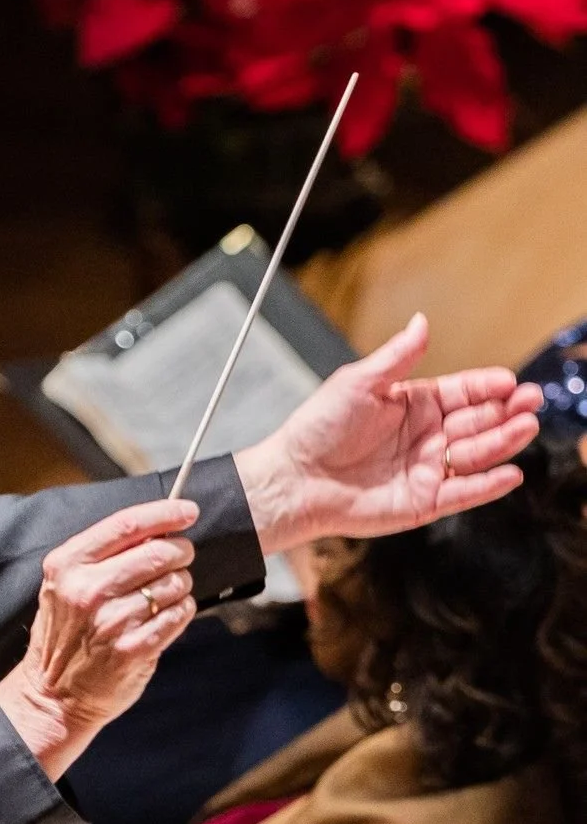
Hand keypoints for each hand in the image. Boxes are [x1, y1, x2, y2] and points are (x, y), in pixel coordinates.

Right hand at [0, 498, 198, 779]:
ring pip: (174, 583)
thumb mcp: (66, 585)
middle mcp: (87, 590)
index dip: (165, 513)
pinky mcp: (132, 649)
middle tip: (180, 559)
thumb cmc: (65, 635)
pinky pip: (179, 615)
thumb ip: (103, 556)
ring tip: (162, 598)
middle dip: (180, 552)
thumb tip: (158, 529)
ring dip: (179, 586)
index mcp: (67, 565)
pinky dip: (181, 612)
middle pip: (158, 552)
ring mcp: (110, 621)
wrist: (52, 696)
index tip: (188, 511)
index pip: (127, 525)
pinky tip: (165, 618)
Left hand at [236, 313, 542, 554]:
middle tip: (529, 401)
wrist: (293, 478)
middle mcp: (425, 437)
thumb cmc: (316, 429)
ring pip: (475, 456)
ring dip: (503, 442)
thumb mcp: (358, 383)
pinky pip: (461, 493)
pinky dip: (486, 485)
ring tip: (525, 427)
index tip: (509, 381)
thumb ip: (397, 356)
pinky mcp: (421, 502)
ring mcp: (425, 469)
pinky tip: (510, 473)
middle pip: (477, 422)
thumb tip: (422, 321)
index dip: (487, 386)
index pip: (462, 392)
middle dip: (505, 412)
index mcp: (413, 405)